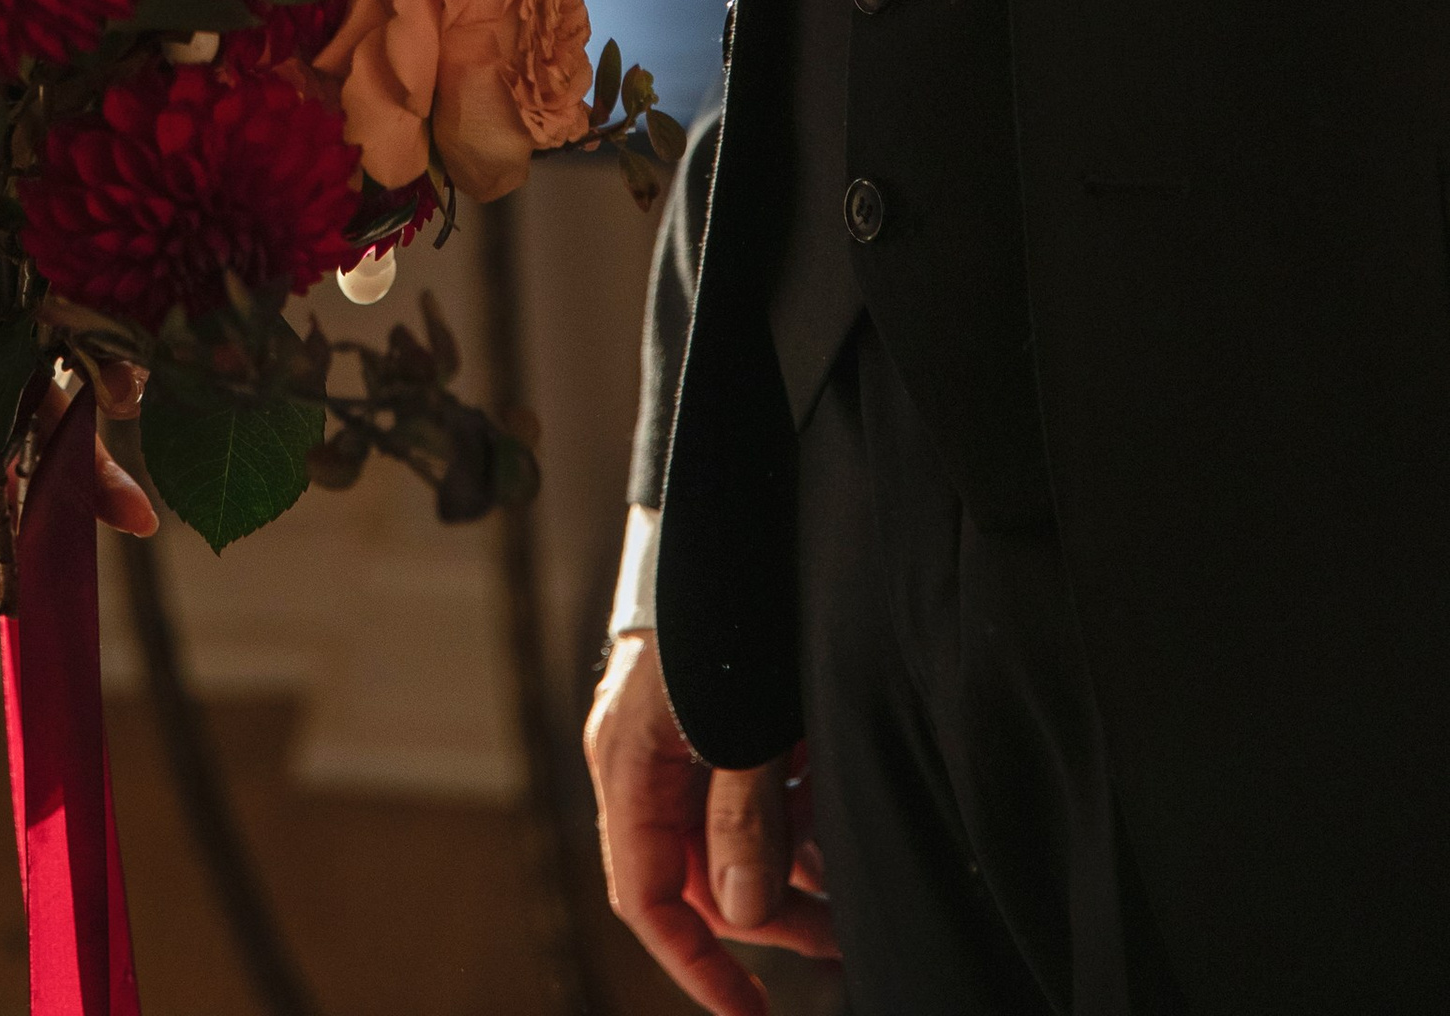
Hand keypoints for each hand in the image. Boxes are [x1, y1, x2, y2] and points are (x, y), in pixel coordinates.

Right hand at [585, 633, 834, 1011]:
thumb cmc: (715, 608)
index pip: (647, 899)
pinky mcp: (716, 720)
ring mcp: (680, 741)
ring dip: (787, 867)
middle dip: (764, 918)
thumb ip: (738, 818)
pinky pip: (749, 793)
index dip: (697, 966)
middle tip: (834, 944)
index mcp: (628, 767)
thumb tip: (744, 914)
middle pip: (695, 875)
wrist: (724, 507)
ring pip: (730, 836)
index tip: (749, 1013)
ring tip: (845, 884)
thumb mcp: (734, 722)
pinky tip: (832, 820)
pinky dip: (790, 816)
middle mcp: (646, 762)